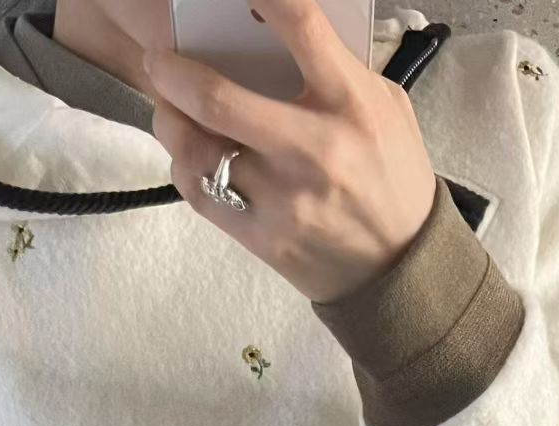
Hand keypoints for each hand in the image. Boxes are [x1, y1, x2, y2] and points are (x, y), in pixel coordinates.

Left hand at [143, 0, 438, 303]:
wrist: (399, 267)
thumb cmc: (391, 176)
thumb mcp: (385, 108)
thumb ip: (336, 69)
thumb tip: (275, 32)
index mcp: (351, 103)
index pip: (301, 25)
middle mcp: (313, 149)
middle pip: (218, 99)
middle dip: (173, 71)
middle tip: (159, 60)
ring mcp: (283, 199)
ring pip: (196, 151)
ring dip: (170, 121)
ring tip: (170, 109)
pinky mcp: (263, 237)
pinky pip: (200, 193)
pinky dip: (185, 165)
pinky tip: (189, 153)